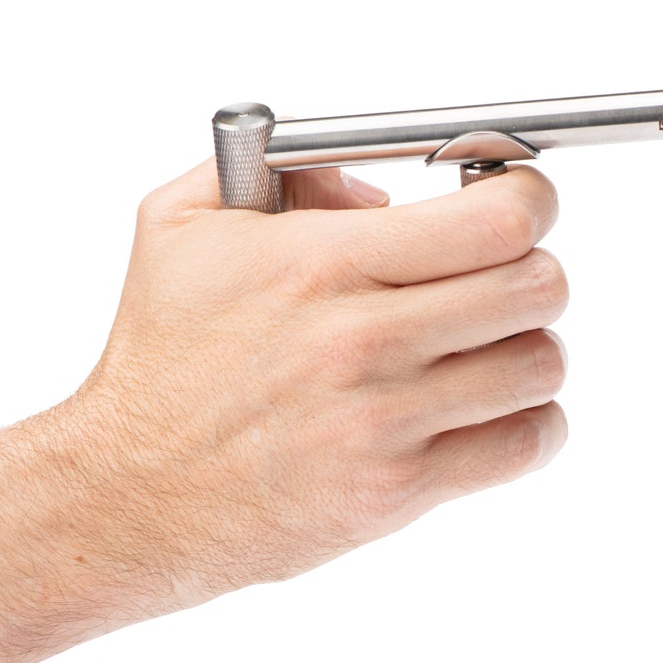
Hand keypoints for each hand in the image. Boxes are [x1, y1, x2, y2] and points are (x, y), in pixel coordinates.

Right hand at [66, 159, 569, 616]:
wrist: (123, 494)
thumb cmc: (158, 358)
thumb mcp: (185, 225)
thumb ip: (282, 169)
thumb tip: (382, 189)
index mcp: (321, 262)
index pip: (496, 220)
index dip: (529, 200)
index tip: (518, 202)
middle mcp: (362, 339)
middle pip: (539, 287)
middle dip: (535, 270)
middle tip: (503, 276)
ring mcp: (385, 420)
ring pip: (540, 365)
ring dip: (529, 349)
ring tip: (486, 348)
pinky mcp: (397, 491)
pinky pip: (522, 445)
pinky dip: (528, 425)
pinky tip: (490, 411)